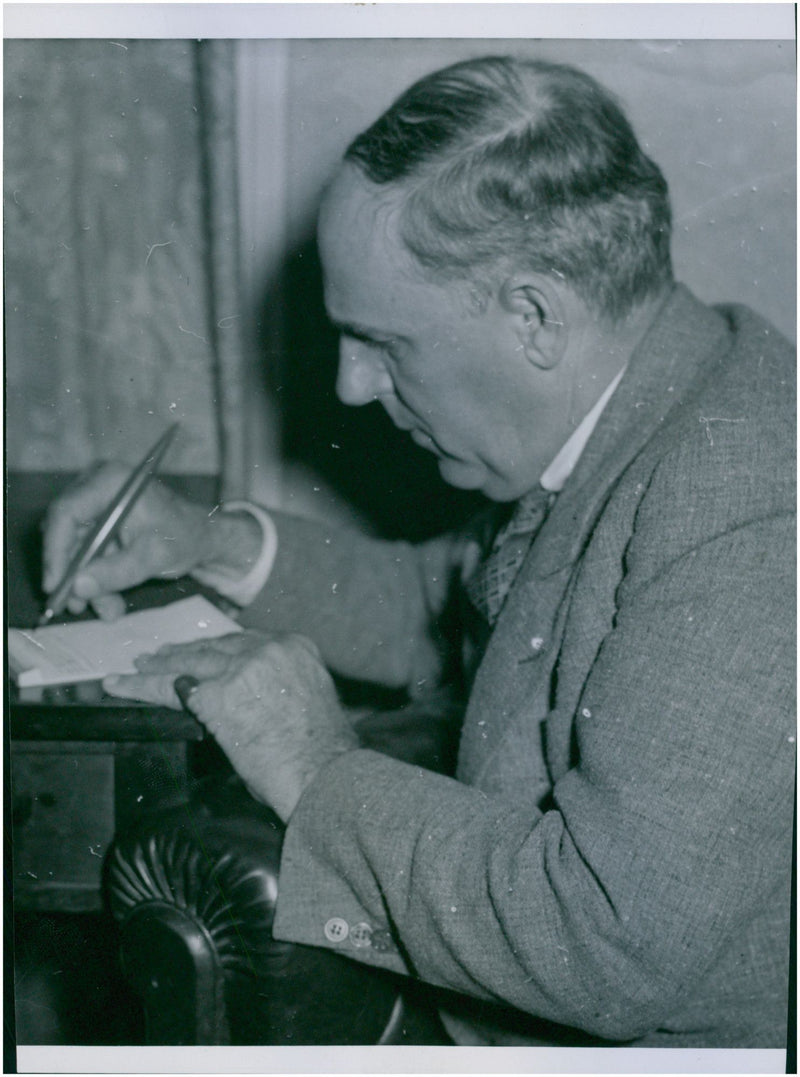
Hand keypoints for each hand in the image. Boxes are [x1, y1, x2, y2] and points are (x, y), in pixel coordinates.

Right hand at [42, 463, 257, 620]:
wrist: (202, 536)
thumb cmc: (184, 537)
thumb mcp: (152, 558)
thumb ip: (115, 572)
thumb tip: (77, 587)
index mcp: (111, 481)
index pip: (66, 513)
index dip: (55, 552)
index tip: (54, 585)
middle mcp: (97, 484)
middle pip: (64, 531)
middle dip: (72, 573)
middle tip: (74, 605)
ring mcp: (96, 501)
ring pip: (74, 546)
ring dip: (87, 581)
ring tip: (106, 610)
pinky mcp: (99, 519)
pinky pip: (86, 550)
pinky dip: (96, 575)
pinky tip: (110, 600)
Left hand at [103, 631, 359, 821]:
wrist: (326, 774)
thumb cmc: (324, 754)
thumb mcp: (308, 701)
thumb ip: (280, 689)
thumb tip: (255, 702)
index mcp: (295, 647)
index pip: (243, 642)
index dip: (216, 649)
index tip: (200, 652)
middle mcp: (268, 649)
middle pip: (214, 646)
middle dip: (184, 652)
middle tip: (158, 656)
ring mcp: (240, 669)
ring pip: (188, 662)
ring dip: (158, 666)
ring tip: (136, 668)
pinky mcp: (216, 694)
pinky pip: (169, 689)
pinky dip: (142, 687)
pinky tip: (122, 686)